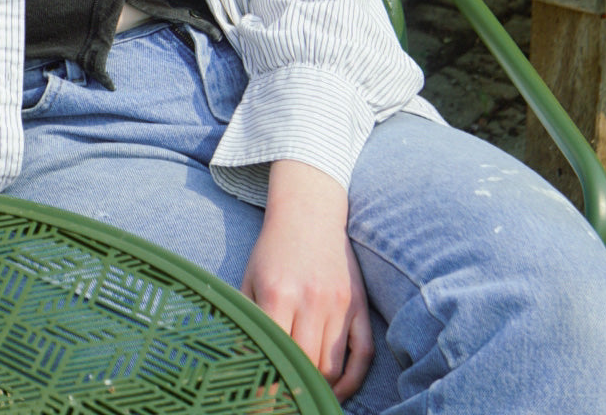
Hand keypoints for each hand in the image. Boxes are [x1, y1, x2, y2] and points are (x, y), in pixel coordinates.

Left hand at [241, 161, 372, 402]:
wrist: (308, 210)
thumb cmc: (273, 249)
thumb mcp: (250, 279)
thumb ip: (247, 319)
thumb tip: (242, 364)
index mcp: (278, 294)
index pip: (275, 355)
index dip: (268, 386)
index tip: (261, 405)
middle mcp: (311, 300)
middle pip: (306, 366)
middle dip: (294, 390)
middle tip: (284, 403)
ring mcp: (340, 303)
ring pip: (333, 367)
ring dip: (320, 389)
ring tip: (306, 396)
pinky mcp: (359, 304)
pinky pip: (363, 354)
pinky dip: (352, 380)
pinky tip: (337, 391)